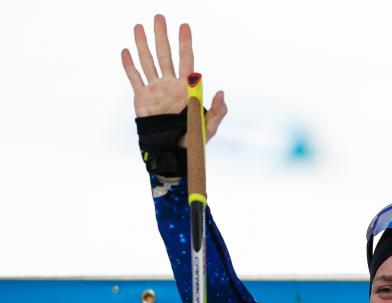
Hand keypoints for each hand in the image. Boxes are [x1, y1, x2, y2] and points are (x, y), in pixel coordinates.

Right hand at [121, 14, 226, 143]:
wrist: (171, 152)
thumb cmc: (193, 140)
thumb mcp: (209, 126)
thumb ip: (217, 111)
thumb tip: (221, 92)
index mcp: (186, 88)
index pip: (186, 60)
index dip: (185, 43)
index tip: (184, 25)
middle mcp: (170, 84)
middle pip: (165, 55)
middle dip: (162, 36)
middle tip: (159, 17)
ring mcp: (155, 90)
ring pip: (148, 62)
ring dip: (143, 44)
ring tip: (139, 26)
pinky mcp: (142, 98)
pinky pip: (135, 78)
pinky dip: (129, 65)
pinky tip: (126, 51)